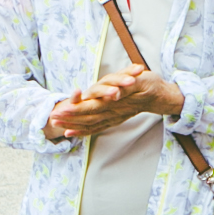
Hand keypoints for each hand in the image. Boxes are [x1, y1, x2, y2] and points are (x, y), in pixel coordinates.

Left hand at [48, 65, 182, 137]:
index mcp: (117, 101)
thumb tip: (113, 95)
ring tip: (56, 124)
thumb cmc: (150, 84)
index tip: (63, 109)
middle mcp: (114, 112)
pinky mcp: (114, 120)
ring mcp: (114, 117)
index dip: (77, 108)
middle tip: (53, 118)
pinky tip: (70, 133)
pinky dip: (82, 131)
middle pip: (88, 117)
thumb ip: (126, 87)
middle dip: (69, 118)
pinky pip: (96, 128)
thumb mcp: (141, 80)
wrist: (160, 96)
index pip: (93, 106)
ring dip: (72, 125)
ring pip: (90, 124)